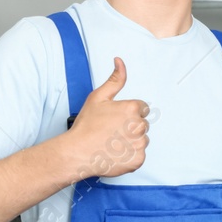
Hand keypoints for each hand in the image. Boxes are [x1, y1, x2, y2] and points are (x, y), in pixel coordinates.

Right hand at [65, 57, 147, 177]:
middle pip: (142, 124)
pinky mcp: (138, 159)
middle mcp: (140, 125)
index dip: (127, 113)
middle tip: (112, 131)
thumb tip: (120, 62)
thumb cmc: (87, 126)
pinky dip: (129, 155)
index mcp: (133, 108)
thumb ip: (114, 79)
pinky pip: (139, 155)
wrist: (78, 152)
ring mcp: (140, 144)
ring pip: (141, 139)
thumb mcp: (98, 97)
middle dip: (130, 126)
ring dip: (131, 141)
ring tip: (113, 143)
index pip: (141, 108)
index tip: (115, 119)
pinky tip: (116, 153)